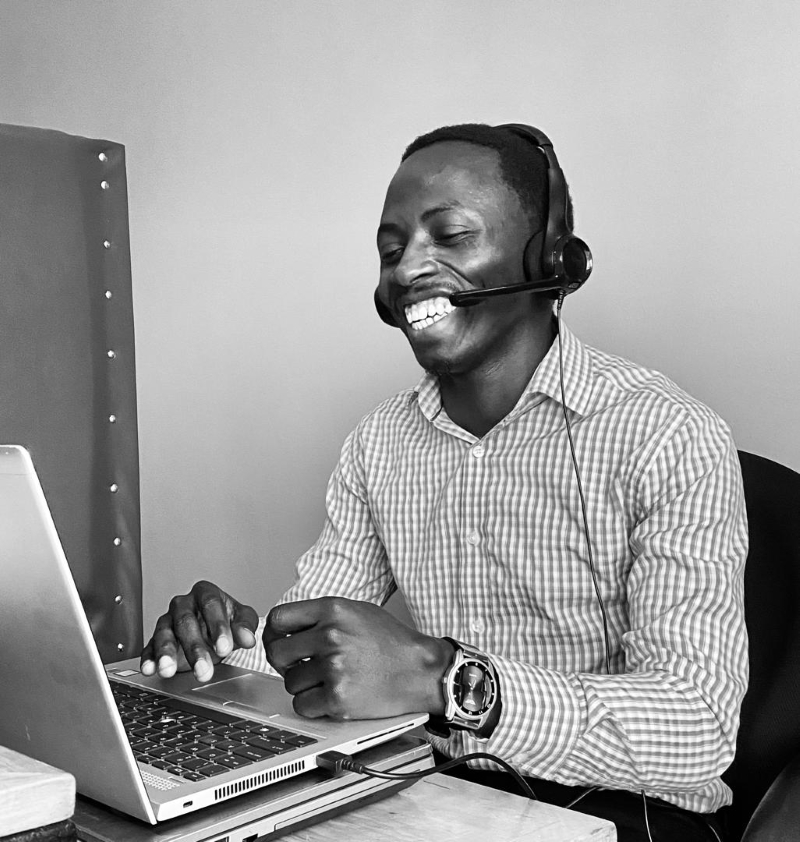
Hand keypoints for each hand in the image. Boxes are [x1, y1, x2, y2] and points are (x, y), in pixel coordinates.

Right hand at [140, 580, 258, 681]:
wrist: (216, 633)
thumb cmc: (228, 621)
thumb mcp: (242, 620)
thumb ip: (245, 626)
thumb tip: (247, 637)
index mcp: (205, 593)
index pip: (210, 604)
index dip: (217, 626)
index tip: (225, 647)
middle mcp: (183, 604)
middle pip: (185, 621)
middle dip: (194, 647)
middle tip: (203, 669)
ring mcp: (168, 620)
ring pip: (164, 633)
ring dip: (166, 653)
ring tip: (169, 670)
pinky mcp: (156, 639)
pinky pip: (149, 647)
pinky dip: (148, 659)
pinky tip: (150, 669)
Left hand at [263, 597, 452, 719]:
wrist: (420, 670)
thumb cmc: (391, 641)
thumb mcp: (357, 611)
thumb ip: (322, 615)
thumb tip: (284, 627)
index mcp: (333, 609)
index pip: (278, 618)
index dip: (273, 633)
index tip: (279, 642)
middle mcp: (331, 635)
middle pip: (277, 652)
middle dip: (285, 662)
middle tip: (300, 666)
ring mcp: (334, 667)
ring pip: (289, 681)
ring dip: (303, 685)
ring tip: (326, 680)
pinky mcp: (338, 697)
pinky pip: (303, 705)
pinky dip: (312, 705)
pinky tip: (330, 696)